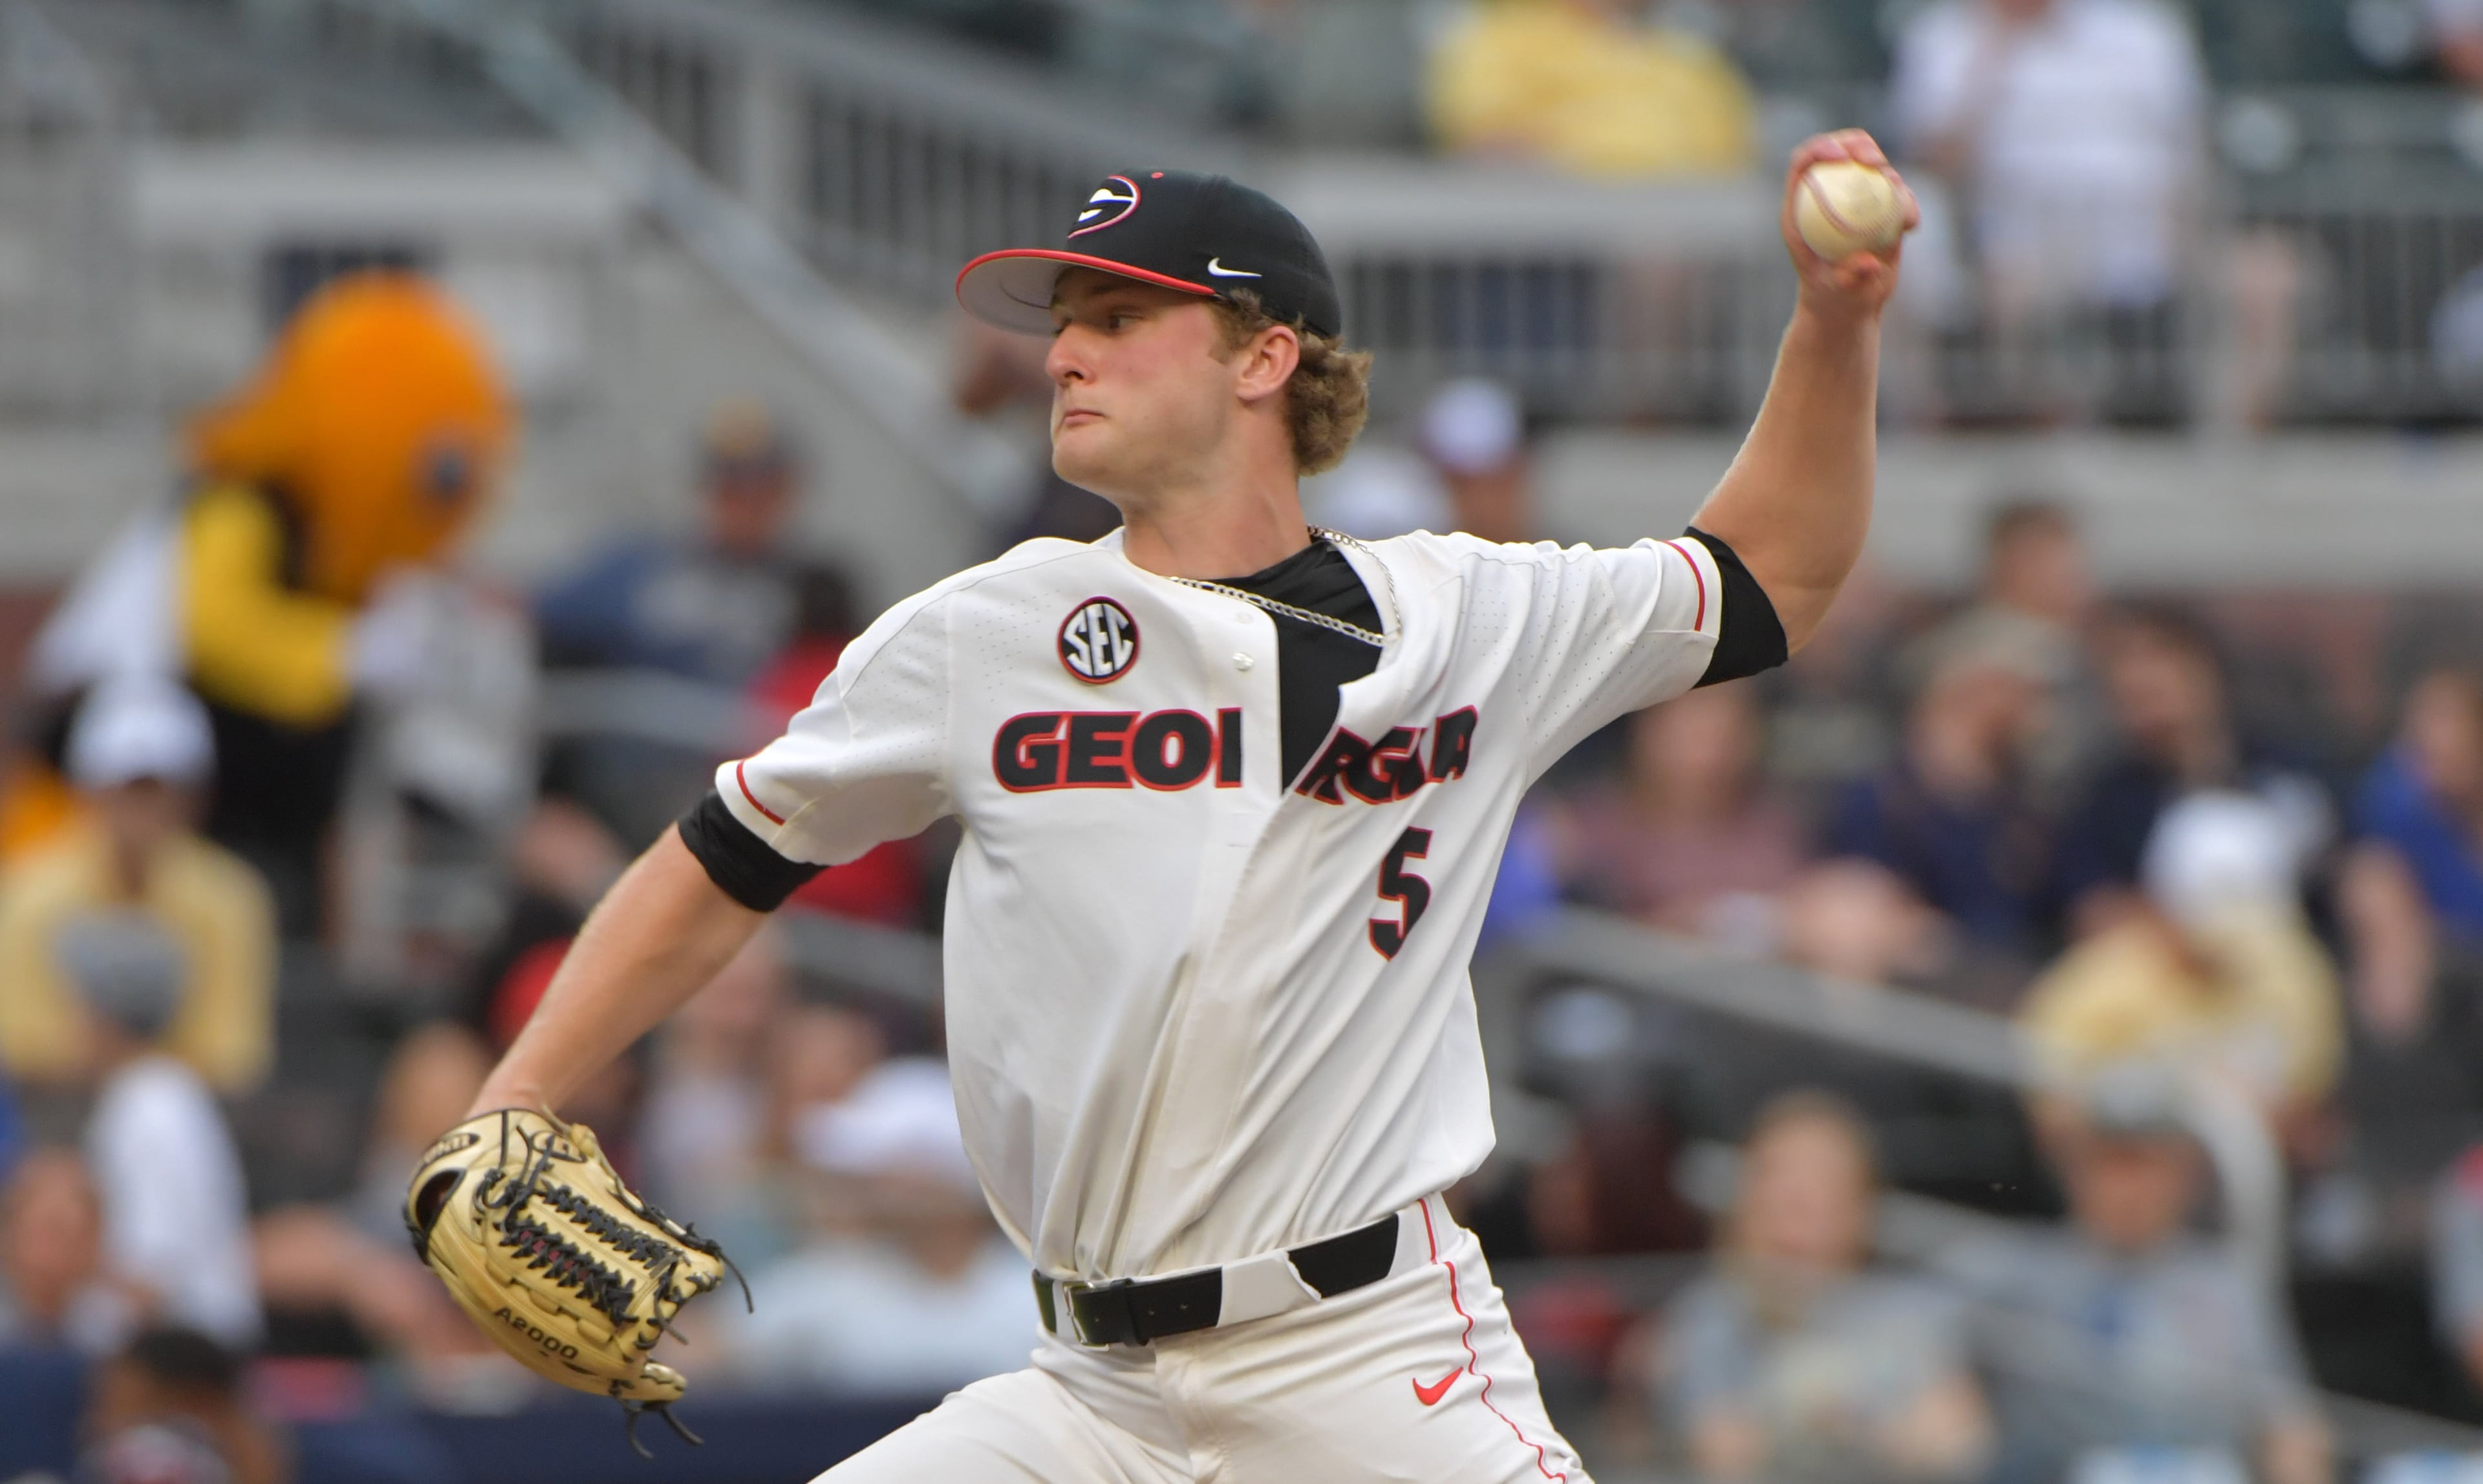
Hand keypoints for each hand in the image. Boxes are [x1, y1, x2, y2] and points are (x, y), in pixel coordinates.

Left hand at [1780, 129, 1918, 323]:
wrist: (1849, 308)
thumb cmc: (1834, 300)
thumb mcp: (1839, 292)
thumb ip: (1851, 277)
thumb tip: (1867, 263)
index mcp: (1801, 208)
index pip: (1805, 163)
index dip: (1820, 149)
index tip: (1841, 156)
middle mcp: (1828, 197)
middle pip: (1841, 151)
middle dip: (1859, 145)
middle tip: (1876, 163)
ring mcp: (1855, 201)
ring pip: (1872, 167)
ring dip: (1889, 175)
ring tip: (1900, 209)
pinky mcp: (1879, 209)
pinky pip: (1897, 193)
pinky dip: (1907, 202)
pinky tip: (1910, 226)